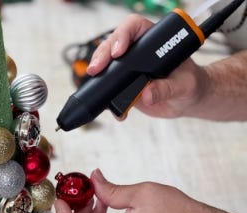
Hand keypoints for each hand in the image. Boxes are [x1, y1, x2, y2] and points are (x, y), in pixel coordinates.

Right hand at [86, 14, 209, 118]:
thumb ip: (167, 88)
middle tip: (97, 69)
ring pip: (107, 66)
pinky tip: (116, 109)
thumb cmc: (190, 84)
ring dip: (100, 75)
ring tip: (97, 84)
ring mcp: (129, 70)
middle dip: (102, 55)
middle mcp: (138, 53)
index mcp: (154, 41)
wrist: (186, 101)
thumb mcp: (184, 85)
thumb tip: (148, 93)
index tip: (118, 52)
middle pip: (113, 45)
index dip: (122, 36)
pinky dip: (110, 100)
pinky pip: (111, 90)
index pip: (134, 28)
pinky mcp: (124, 86)